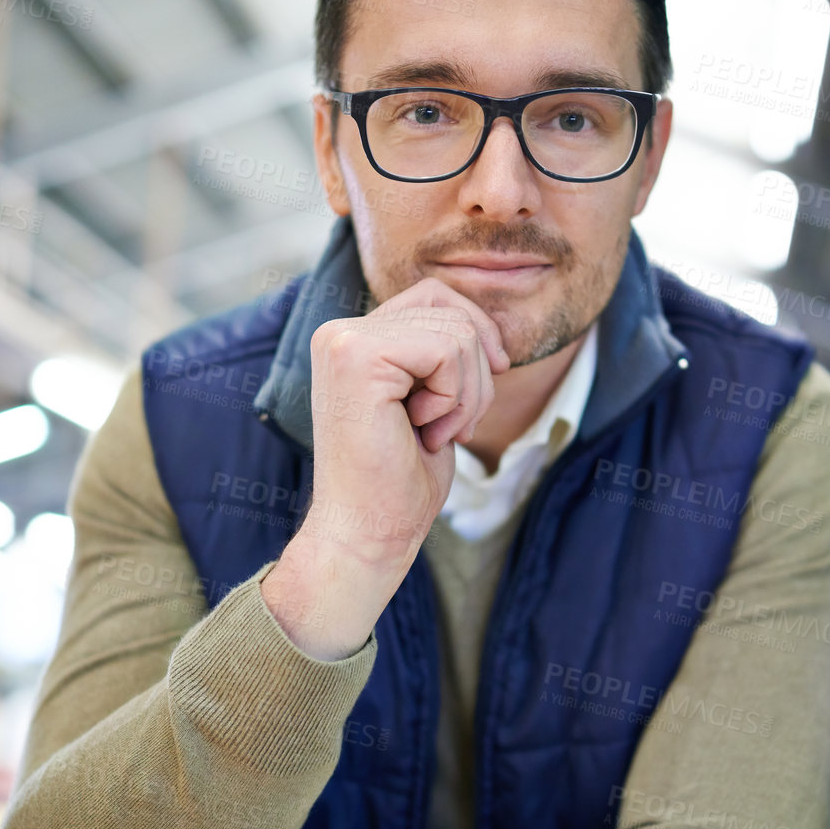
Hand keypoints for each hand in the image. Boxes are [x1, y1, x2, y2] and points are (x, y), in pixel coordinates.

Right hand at [301, 278, 510, 563]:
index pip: (436, 296)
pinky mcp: (357, 357)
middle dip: (476, 376)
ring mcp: (344, 340)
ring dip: (467, 395)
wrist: (368, 531)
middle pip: (452, 311)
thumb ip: (441, 352)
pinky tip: (424, 432)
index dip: (475, 338)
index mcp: (352, 338)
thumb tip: (490, 323)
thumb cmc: (402, 479)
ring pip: (457, 332)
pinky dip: (454, 400)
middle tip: (451, 427)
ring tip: (434, 433)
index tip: (477, 394)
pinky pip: (448, 351)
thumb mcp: (431, 399)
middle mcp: (339, 330)